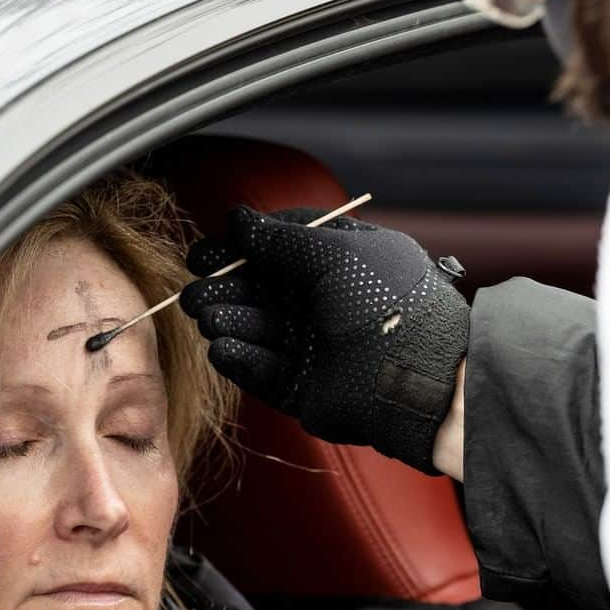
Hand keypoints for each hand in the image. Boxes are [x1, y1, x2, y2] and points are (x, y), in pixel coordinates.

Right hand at [181, 206, 468, 473]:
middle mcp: (328, 303)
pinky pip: (263, 371)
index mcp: (344, 262)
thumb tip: (238, 221)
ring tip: (208, 318)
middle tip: (193, 293)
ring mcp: (316, 346)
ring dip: (229, 322)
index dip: (241, 248)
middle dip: (225, 289)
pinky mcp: (305, 388)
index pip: (281, 247)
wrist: (416, 377)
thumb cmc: (387, 305)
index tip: (204, 254)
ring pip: (258, 331)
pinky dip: (241, 359)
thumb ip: (281, 240)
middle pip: (262, 291)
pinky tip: (222, 349)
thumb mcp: (334, 254)